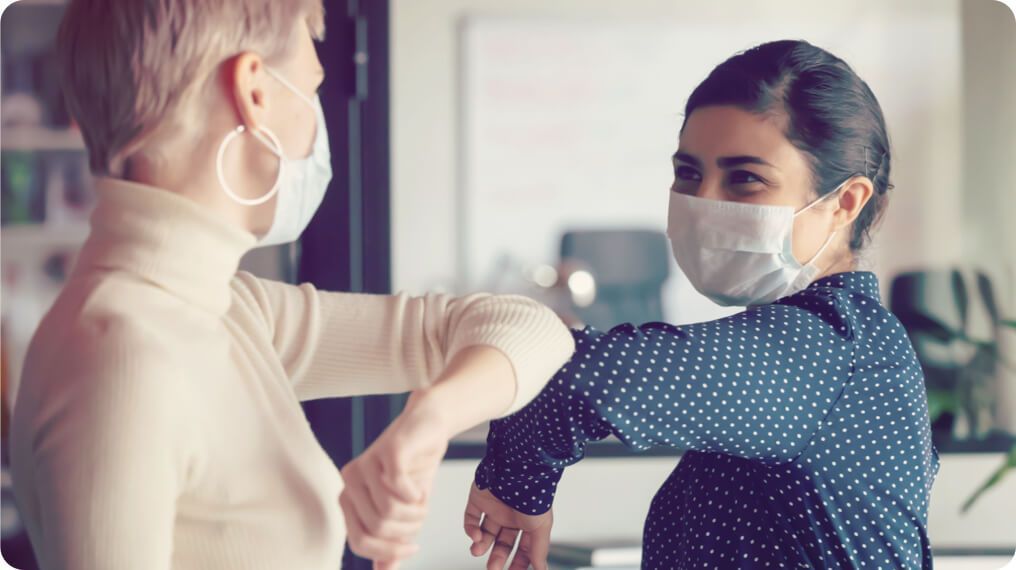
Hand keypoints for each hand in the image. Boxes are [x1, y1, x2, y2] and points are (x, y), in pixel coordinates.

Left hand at [340, 395, 450, 568]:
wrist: (430, 426)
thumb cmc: (415, 469)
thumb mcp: (404, 511)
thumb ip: (391, 540)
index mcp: (348, 497)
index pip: (359, 542)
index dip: (389, 552)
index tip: (413, 547)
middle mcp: (350, 480)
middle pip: (377, 528)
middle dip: (407, 531)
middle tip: (420, 517)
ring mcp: (367, 463)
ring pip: (389, 511)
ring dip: (415, 514)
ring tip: (422, 502)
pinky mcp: (387, 450)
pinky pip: (398, 487)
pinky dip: (416, 495)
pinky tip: (421, 487)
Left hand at [464, 483, 552, 569]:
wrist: (517, 470)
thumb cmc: (533, 496)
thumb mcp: (540, 527)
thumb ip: (538, 550)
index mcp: (527, 522)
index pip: (522, 547)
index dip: (518, 562)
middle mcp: (510, 515)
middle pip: (502, 543)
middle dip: (497, 557)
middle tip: (493, 569)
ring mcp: (494, 507)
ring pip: (485, 532)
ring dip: (480, 545)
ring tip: (477, 552)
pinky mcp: (478, 499)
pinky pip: (471, 518)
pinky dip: (471, 530)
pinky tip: (475, 536)